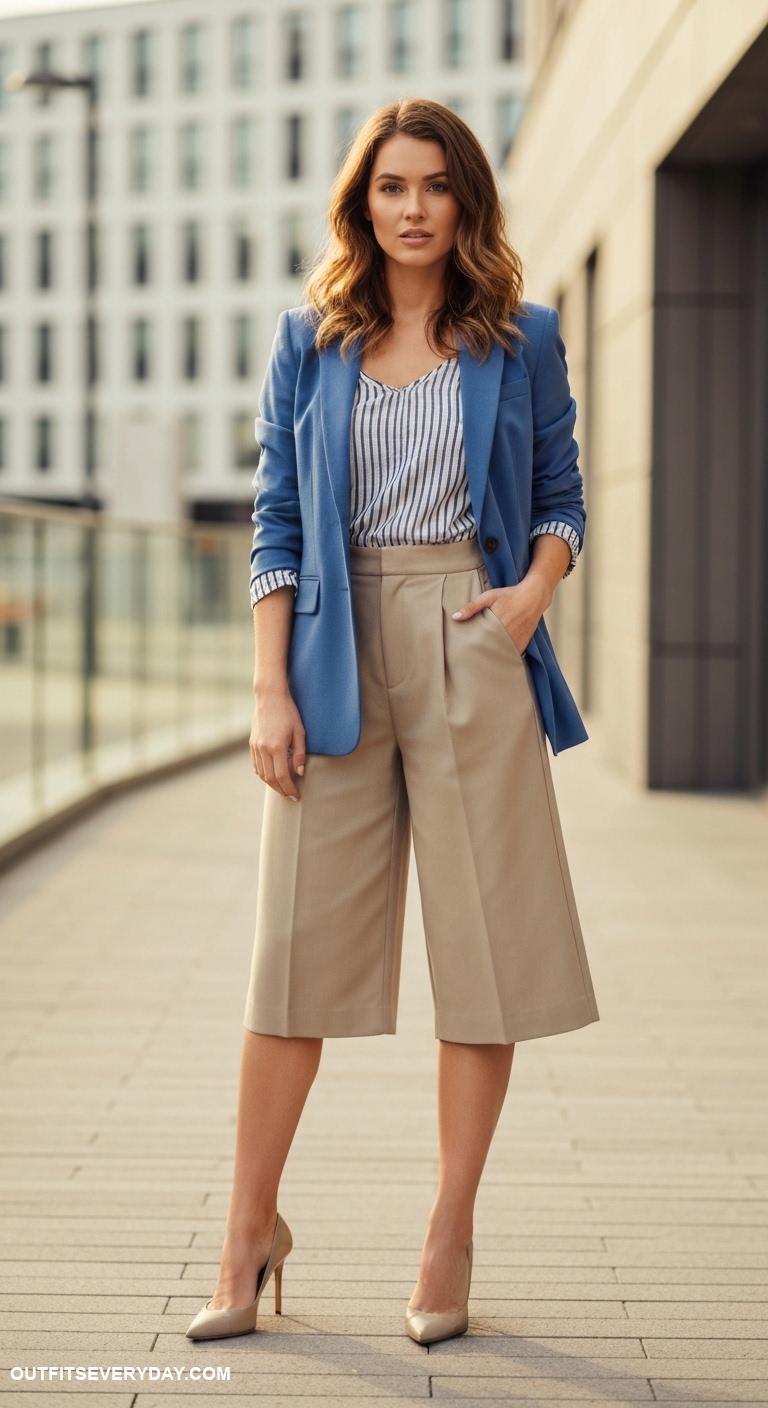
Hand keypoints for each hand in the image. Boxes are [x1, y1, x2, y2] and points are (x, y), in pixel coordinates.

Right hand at [250, 686, 305, 800]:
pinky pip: (256, 765)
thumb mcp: (299, 732)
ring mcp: (255, 747)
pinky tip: (271, 777)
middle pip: (271, 778)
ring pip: (262, 774)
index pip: (283, 776)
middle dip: (281, 790)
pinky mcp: (252, 744)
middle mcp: (263, 749)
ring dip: (272, 784)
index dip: (289, 789)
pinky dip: (263, 774)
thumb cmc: (288, 713)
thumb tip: (299, 774)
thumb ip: (299, 754)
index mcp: (277, 747)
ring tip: (282, 789)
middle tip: (290, 796)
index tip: (296, 796)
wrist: (269, 697)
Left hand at [451, 578, 547, 654]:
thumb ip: (471, 607)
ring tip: (481, 665)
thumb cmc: (509, 595)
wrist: (534, 596)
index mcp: (496, 623)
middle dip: (480, 656)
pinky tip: (496, 661)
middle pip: (489, 650)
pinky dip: (504, 658)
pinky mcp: (523, 642)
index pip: (480, 641)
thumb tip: (455, 617)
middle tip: (469, 662)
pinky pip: (512, 654)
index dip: (471, 648)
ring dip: (492, 658)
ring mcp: (516, 639)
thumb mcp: (489, 596)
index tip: (463, 653)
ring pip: (500, 655)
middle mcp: (507, 633)